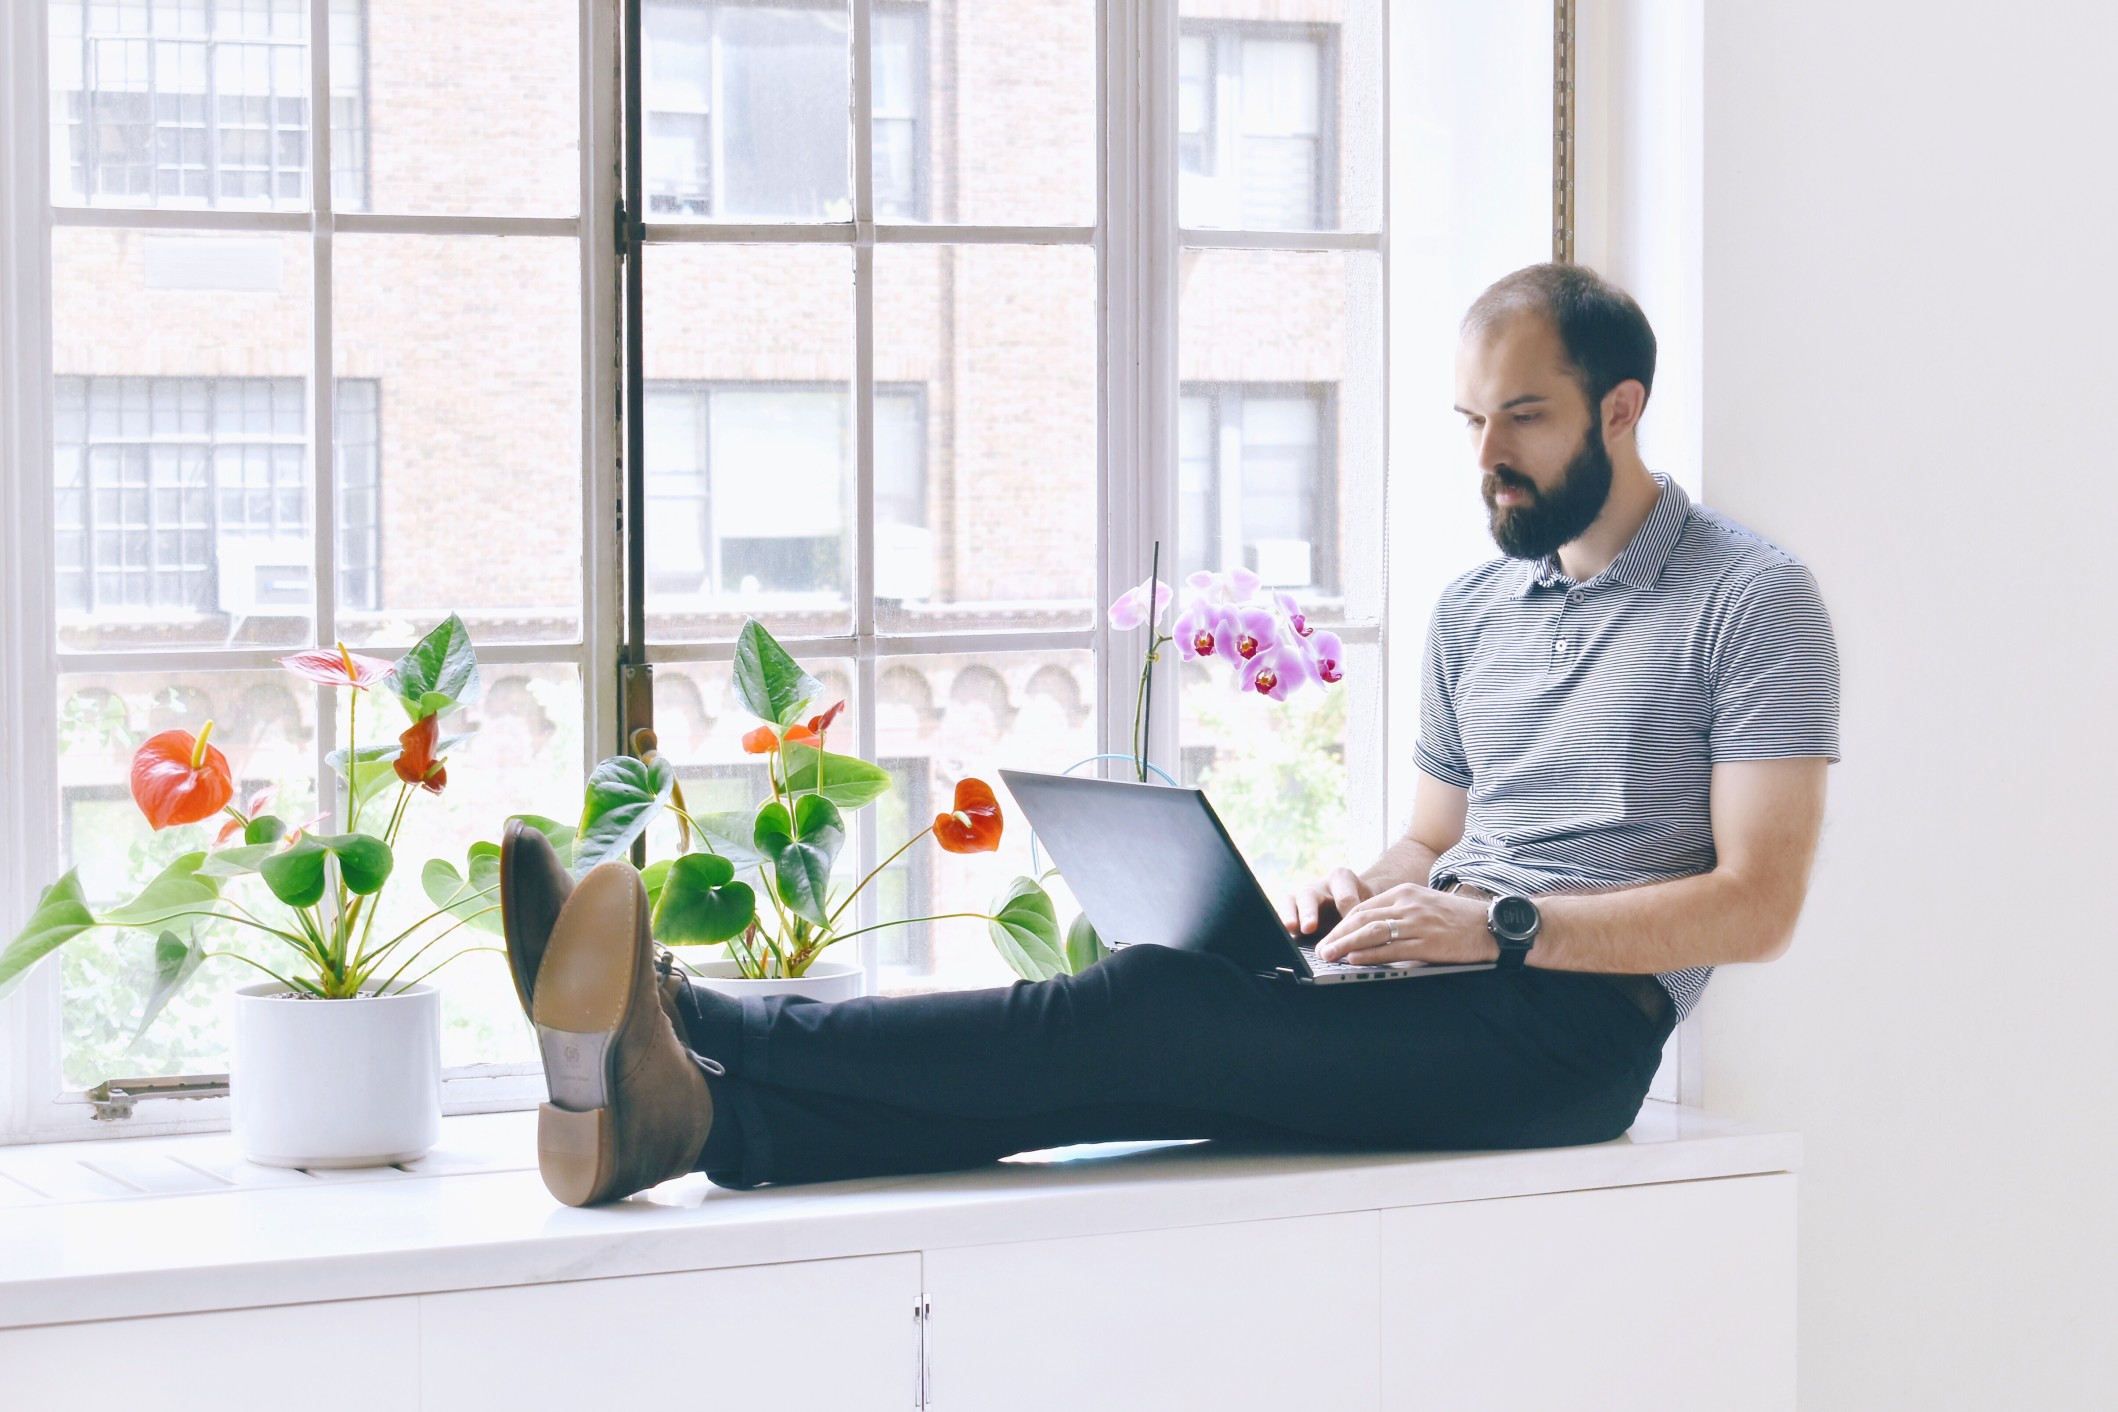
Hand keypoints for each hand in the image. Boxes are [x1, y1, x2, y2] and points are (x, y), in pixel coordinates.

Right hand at [1280, 867, 1373, 937]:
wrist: (1351, 897)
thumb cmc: (1362, 901)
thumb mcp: (1370, 903)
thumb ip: (1366, 914)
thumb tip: (1361, 936)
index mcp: (1341, 878)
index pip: (1344, 896)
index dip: (1347, 912)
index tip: (1352, 926)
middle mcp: (1317, 885)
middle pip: (1311, 896)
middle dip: (1309, 912)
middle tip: (1309, 926)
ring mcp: (1300, 896)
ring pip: (1290, 902)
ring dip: (1290, 915)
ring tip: (1291, 927)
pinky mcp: (1290, 910)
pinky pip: (1282, 916)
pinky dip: (1281, 925)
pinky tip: (1281, 935)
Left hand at [1312, 884, 1499, 966]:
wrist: (1492, 926)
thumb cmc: (1459, 919)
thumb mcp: (1426, 905)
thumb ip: (1400, 913)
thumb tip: (1372, 932)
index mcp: (1406, 893)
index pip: (1364, 908)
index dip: (1342, 924)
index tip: (1329, 936)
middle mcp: (1409, 905)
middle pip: (1362, 919)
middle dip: (1338, 934)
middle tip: (1321, 948)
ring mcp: (1418, 923)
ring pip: (1372, 933)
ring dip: (1346, 944)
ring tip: (1329, 955)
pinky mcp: (1427, 943)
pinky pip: (1391, 949)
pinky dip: (1369, 954)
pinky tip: (1354, 959)